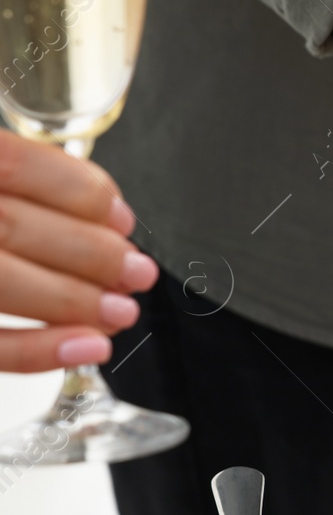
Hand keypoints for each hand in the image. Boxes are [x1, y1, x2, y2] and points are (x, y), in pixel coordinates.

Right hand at [0, 133, 153, 371]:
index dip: (80, 190)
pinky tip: (83, 348)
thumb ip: (22, 186)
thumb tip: (109, 219)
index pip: (16, 164)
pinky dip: (34, 350)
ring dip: (71, 301)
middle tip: (136, 274)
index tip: (122, 219)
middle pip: (11, 227)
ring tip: (120, 313)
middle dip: (90, 254)